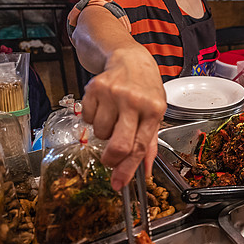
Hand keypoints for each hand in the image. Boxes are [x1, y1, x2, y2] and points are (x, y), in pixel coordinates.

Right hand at [81, 48, 165, 189]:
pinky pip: (87, 118)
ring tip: (114, 117)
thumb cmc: (145, 88)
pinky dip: (93, 118)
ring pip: (100, 133)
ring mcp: (113, 94)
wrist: (129, 58)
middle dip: (111, 159)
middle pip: (118, 145)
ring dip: (104, 133)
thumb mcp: (155, 112)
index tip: (119, 184)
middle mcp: (134, 101)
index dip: (127, 170)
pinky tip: (104, 106)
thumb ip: (150, 143)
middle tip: (110, 159)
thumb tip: (145, 172)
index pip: (139, 147)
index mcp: (153, 110)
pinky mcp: (94, 88)